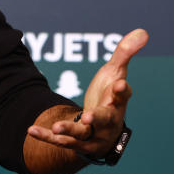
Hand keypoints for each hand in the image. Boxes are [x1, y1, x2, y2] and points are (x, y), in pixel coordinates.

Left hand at [27, 28, 146, 158]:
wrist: (102, 131)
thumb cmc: (109, 97)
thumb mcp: (114, 73)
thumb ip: (124, 53)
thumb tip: (143, 31)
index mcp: (118, 103)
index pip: (122, 96)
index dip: (122, 90)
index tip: (120, 84)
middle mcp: (107, 122)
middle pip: (105, 120)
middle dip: (98, 118)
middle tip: (90, 116)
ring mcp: (91, 135)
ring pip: (81, 135)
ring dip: (69, 131)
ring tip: (56, 127)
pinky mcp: (74, 142)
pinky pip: (59, 142)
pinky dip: (45, 136)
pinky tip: (31, 130)